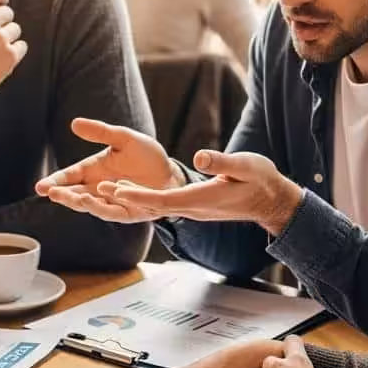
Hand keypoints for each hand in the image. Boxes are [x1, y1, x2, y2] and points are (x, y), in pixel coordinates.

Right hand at [35, 118, 182, 222]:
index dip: (55, 182)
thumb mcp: (124, 139)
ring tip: (72, 196)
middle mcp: (98, 189)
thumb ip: (101, 133)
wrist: (172, 174)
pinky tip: (95, 198)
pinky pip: (112, 212)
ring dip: (80, 202)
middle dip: (62, 195)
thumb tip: (74, 123)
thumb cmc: (147, 156)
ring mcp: (111, 202)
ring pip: (90, 206)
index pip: (69, 177)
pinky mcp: (127, 212)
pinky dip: (103, 207)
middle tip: (51, 192)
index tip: (41, 187)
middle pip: (74, 194)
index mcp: (93, 171)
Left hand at [106, 150, 303, 233]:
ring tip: (107, 188)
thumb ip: (222, 162)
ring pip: (156, 207)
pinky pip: (164, 206)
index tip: (116, 190)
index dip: (137, 195)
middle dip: (125, 199)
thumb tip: (200, 157)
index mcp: (201, 199)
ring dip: (132, 200)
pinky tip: (132, 191)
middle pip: (152, 206)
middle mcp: (192, 208)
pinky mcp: (194, 206)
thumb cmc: (260, 179)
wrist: (270, 200)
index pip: (162, 200)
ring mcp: (193, 210)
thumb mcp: (244, 164)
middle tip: (97, 191)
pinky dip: (145, 199)